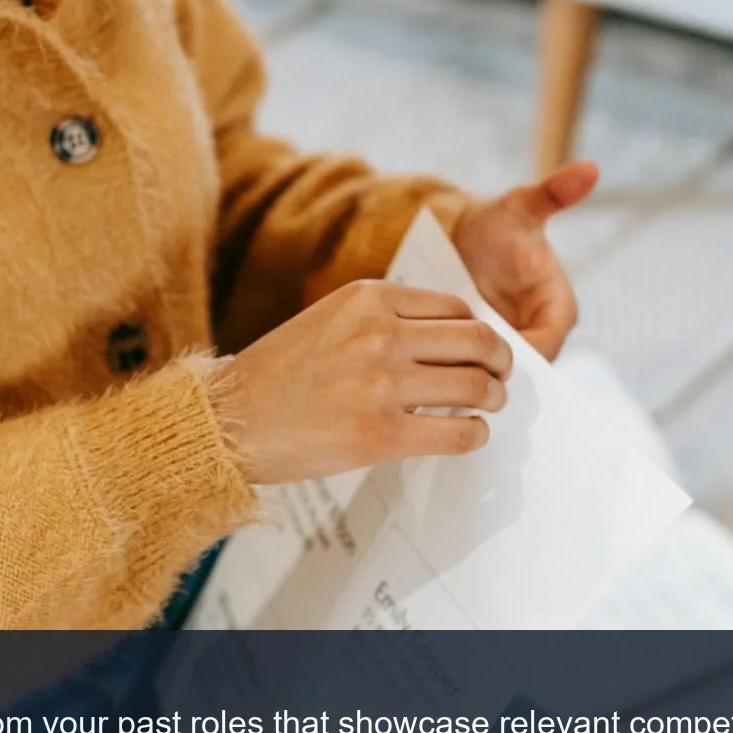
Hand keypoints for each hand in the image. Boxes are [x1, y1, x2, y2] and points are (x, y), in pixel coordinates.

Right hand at [212, 280, 513, 484]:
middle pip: (477, 340)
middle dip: (500, 360)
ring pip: (475, 385)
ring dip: (493, 397)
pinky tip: (469, 434)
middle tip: (502, 376)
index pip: (455, 307)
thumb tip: (448, 338)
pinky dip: (475, 434)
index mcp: (368, 297)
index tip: (483, 348)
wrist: (230, 420)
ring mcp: (382, 384)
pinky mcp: (382, 434)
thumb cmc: (278, 375)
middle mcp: (380, 334)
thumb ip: (384, 319)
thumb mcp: (330, 318)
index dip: (480, 329)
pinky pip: (457, 432)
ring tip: (489, 406)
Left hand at [450, 160, 598, 359]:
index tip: (480, 341)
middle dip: (491, 366)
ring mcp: (514, 347)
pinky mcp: (489, 355)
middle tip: (452, 355)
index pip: (546, 346)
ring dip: (473, 372)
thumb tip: (590, 167)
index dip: (516, 350)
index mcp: (558, 308)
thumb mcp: (519, 207)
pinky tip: (434, 367)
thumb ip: (552, 194)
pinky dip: (462, 372)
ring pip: (499, 376)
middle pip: (523, 369)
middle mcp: (541, 334)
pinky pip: (480, 374)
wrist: (464, 237)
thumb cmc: (497, 222)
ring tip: (439, 360)